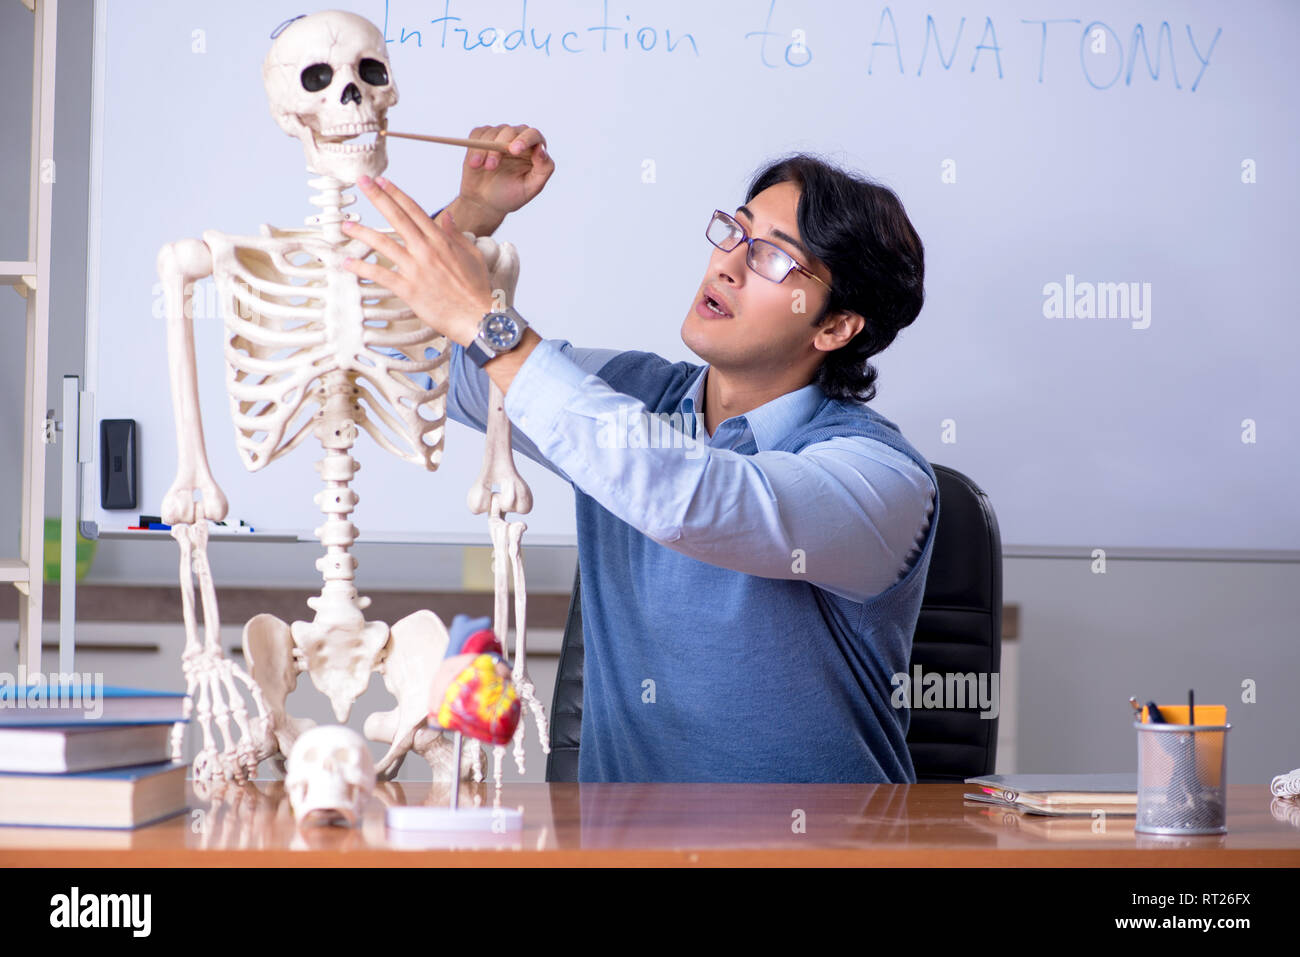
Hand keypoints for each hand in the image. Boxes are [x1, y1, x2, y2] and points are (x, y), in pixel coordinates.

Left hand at [341, 175, 493, 346]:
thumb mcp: (472, 255)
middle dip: (377, 197)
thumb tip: (447, 217)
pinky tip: (348, 263)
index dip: (396, 193)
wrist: (476, 317)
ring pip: (383, 243)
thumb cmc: (476, 289)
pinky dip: (362, 268)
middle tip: (362, 182)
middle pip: (397, 217)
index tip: (383, 181)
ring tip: (346, 225)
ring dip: (362, 232)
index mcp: (441, 241)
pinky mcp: (408, 289)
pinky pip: (380, 275)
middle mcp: (426, 250)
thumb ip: (456, 235)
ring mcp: (416, 269)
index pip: (414, 210)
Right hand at [453, 124, 553, 232]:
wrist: (484, 201)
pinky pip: (477, 134)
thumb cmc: (510, 195)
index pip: (533, 135)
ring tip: (480, 167)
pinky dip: (474, 147)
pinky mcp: (481, 137)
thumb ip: (543, 170)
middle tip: (491, 166)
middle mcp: (517, 138)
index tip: (514, 150)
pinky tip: (474, 163)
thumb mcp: (530, 188)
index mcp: (533, 149)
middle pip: (510, 131)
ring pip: (492, 133)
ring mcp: (499, 136)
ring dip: (484, 150)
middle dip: (499, 148)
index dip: (524, 140)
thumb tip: (541, 150)